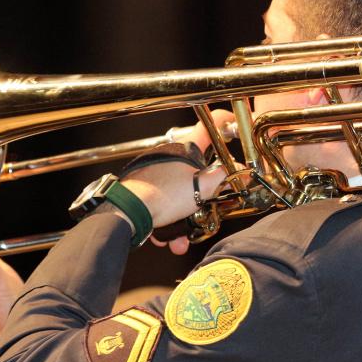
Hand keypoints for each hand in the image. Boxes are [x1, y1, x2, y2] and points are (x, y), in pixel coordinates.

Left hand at [142, 110, 240, 254]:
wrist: (127, 211)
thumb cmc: (162, 194)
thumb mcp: (202, 187)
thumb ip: (222, 179)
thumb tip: (234, 173)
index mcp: (185, 149)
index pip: (209, 126)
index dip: (223, 121)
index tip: (232, 123)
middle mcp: (168, 159)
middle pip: (195, 173)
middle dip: (202, 200)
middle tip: (209, 210)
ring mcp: (155, 175)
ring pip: (177, 197)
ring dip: (183, 222)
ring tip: (181, 239)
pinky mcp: (144, 191)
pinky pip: (162, 208)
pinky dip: (167, 225)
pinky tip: (167, 239)